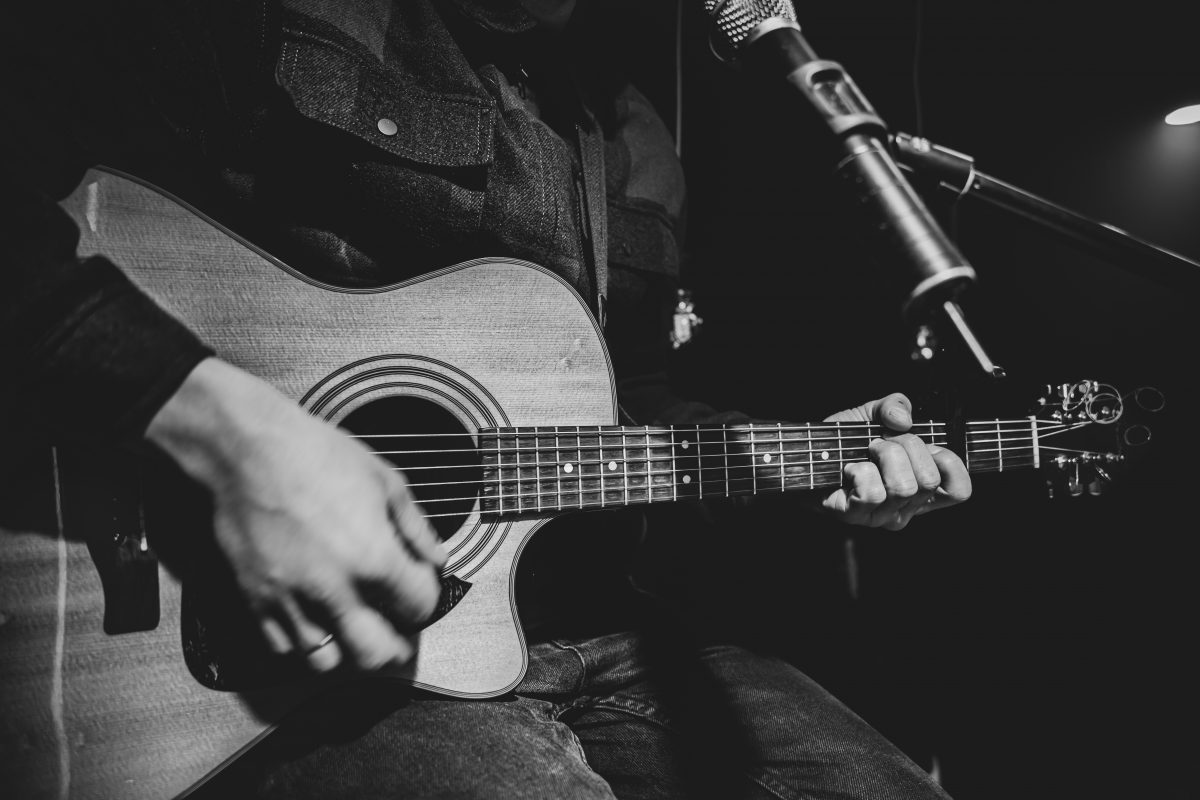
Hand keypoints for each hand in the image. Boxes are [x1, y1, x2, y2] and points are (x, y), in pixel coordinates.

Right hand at [147, 358, 445, 671]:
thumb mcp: (385, 480)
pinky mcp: (257, 599)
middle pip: (377, 654)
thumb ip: (416, 527)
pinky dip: (303, 640)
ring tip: (354, 626)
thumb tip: (438, 557)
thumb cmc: (315, 454)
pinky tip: (315, 617)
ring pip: (327, 661)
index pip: (419, 607)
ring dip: (347, 648)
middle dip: (395, 646)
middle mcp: (333, 588)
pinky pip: (283, 646)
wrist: (248, 448)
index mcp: (373, 558)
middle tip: (398, 631)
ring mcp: (291, 599)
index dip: (426, 599)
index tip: (420, 589)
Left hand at [820, 392, 970, 529]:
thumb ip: (895, 406)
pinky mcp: (854, 516)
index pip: (960, 490)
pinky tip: (848, 468)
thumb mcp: (873, 414)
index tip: (927, 445)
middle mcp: (905, 508)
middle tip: (882, 443)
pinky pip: (873, 492)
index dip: (949, 462)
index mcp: (920, 489)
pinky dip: (858, 469)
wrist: (803, 452)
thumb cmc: (841, 441)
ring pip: (903, 486)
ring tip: (865, 453)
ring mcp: (880, 515)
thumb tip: (903, 419)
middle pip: (929, 480)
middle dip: (906, 447)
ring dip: (881, 456)